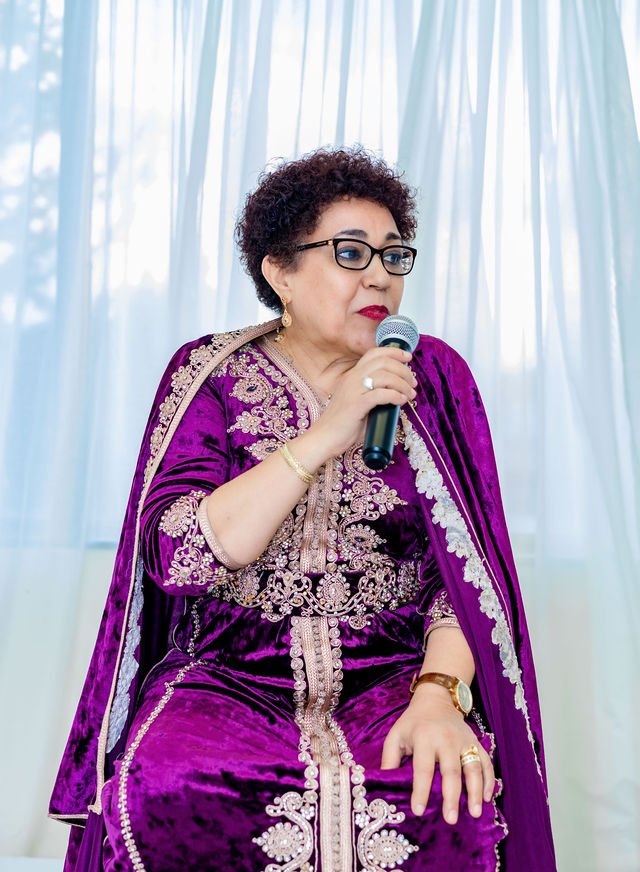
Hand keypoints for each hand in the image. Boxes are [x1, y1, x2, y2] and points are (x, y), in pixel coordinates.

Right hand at [309, 346, 416, 459]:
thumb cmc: (342, 425)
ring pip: (385, 376)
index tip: (408, 357)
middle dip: (403, 370)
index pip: (374, 353)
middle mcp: (352, 379)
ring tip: (410, 395)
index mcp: (352, 376)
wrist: (324, 438)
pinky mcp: (356, 405)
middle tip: (413, 383)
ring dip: (402, 384)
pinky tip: (401, 401)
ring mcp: (353, 390)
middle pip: (383, 362)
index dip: (393, 352)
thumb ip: (373, 395)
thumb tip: (397, 395)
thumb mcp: (358, 403)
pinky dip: (395, 395)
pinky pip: (381, 394)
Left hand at [380, 686, 494, 824]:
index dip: (420, 790)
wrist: (437, 699)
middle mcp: (446, 739)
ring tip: (474, 813)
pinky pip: (486, 762)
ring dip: (475, 791)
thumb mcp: (396, 735)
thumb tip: (384, 785)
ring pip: (473, 767)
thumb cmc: (413, 723)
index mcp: (424, 737)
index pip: (422, 768)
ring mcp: (464, 740)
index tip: (418, 811)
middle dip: (452, 796)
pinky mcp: (476, 742)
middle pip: (451, 770)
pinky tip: (487, 798)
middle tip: (451, 819)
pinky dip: (489, 780)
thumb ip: (389, 759)